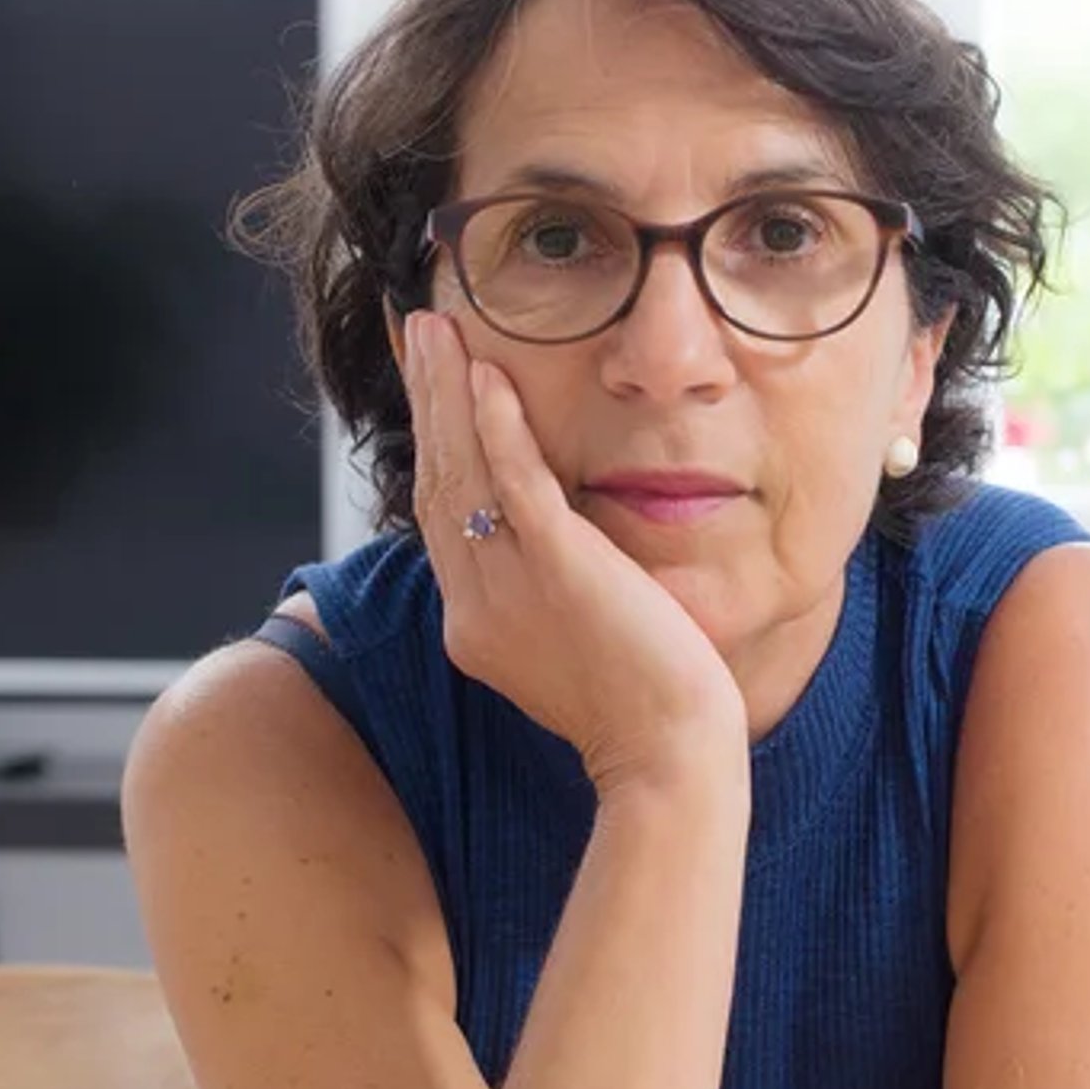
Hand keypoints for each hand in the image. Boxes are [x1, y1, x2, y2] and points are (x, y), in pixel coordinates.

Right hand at [403, 309, 745, 796]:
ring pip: (465, 473)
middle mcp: (476, 604)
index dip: (430, 440)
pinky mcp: (560, 572)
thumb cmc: (643, 708)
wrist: (668, 759)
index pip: (440, 514)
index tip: (429, 379)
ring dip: (448, 393)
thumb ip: (545, 591)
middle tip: (421, 330)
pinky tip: (486, 378)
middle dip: (425, 399)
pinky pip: (517, 487)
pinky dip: (497, 429)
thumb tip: (549, 542)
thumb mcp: (569, 644)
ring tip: (439, 329)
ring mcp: (511, 589)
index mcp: (475, 622)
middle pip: (439, 481)